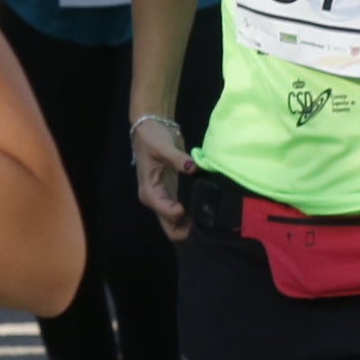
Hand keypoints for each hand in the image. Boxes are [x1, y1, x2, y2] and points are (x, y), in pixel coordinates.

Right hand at [129, 113, 195, 236]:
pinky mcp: (172, 195)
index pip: (166, 213)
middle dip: (187, 231)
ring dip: (191, 226)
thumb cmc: (152, 138)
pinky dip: (192, 217)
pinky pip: (181, 215)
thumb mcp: (163, 146)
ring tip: (209, 218)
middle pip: (170, 228)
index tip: (196, 204)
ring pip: (177, 225)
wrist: (151, 129)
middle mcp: (156, 200)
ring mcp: (164, 199)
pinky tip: (206, 211)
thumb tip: (192, 167)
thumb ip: (178, 158)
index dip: (180, 214)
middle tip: (207, 223)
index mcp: (150, 192)